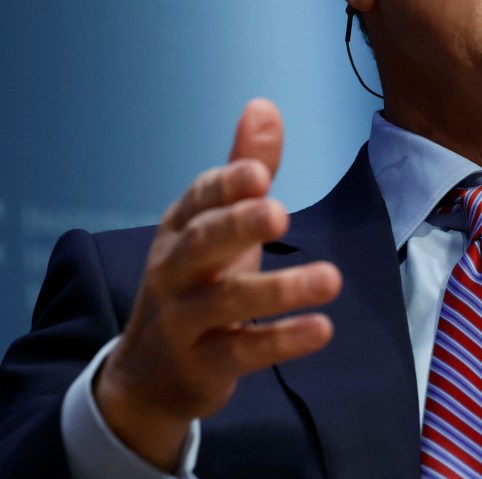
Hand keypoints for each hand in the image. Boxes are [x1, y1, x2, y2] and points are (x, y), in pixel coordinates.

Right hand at [95, 99, 342, 469]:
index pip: (199, 201)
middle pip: (202, 244)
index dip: (226, 186)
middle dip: (237, 226)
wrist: (149, 375)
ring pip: (226, 301)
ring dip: (278, 289)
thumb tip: (263, 105)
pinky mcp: (204, 364)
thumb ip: (244, 169)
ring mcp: (185, 320)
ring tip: (331, 278)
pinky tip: (321, 329)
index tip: (259, 173)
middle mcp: (175, 270)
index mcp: (180, 229)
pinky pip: (242, 351)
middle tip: (279, 212)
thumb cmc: (195, 283)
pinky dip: (281, 340)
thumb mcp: (216, 225)